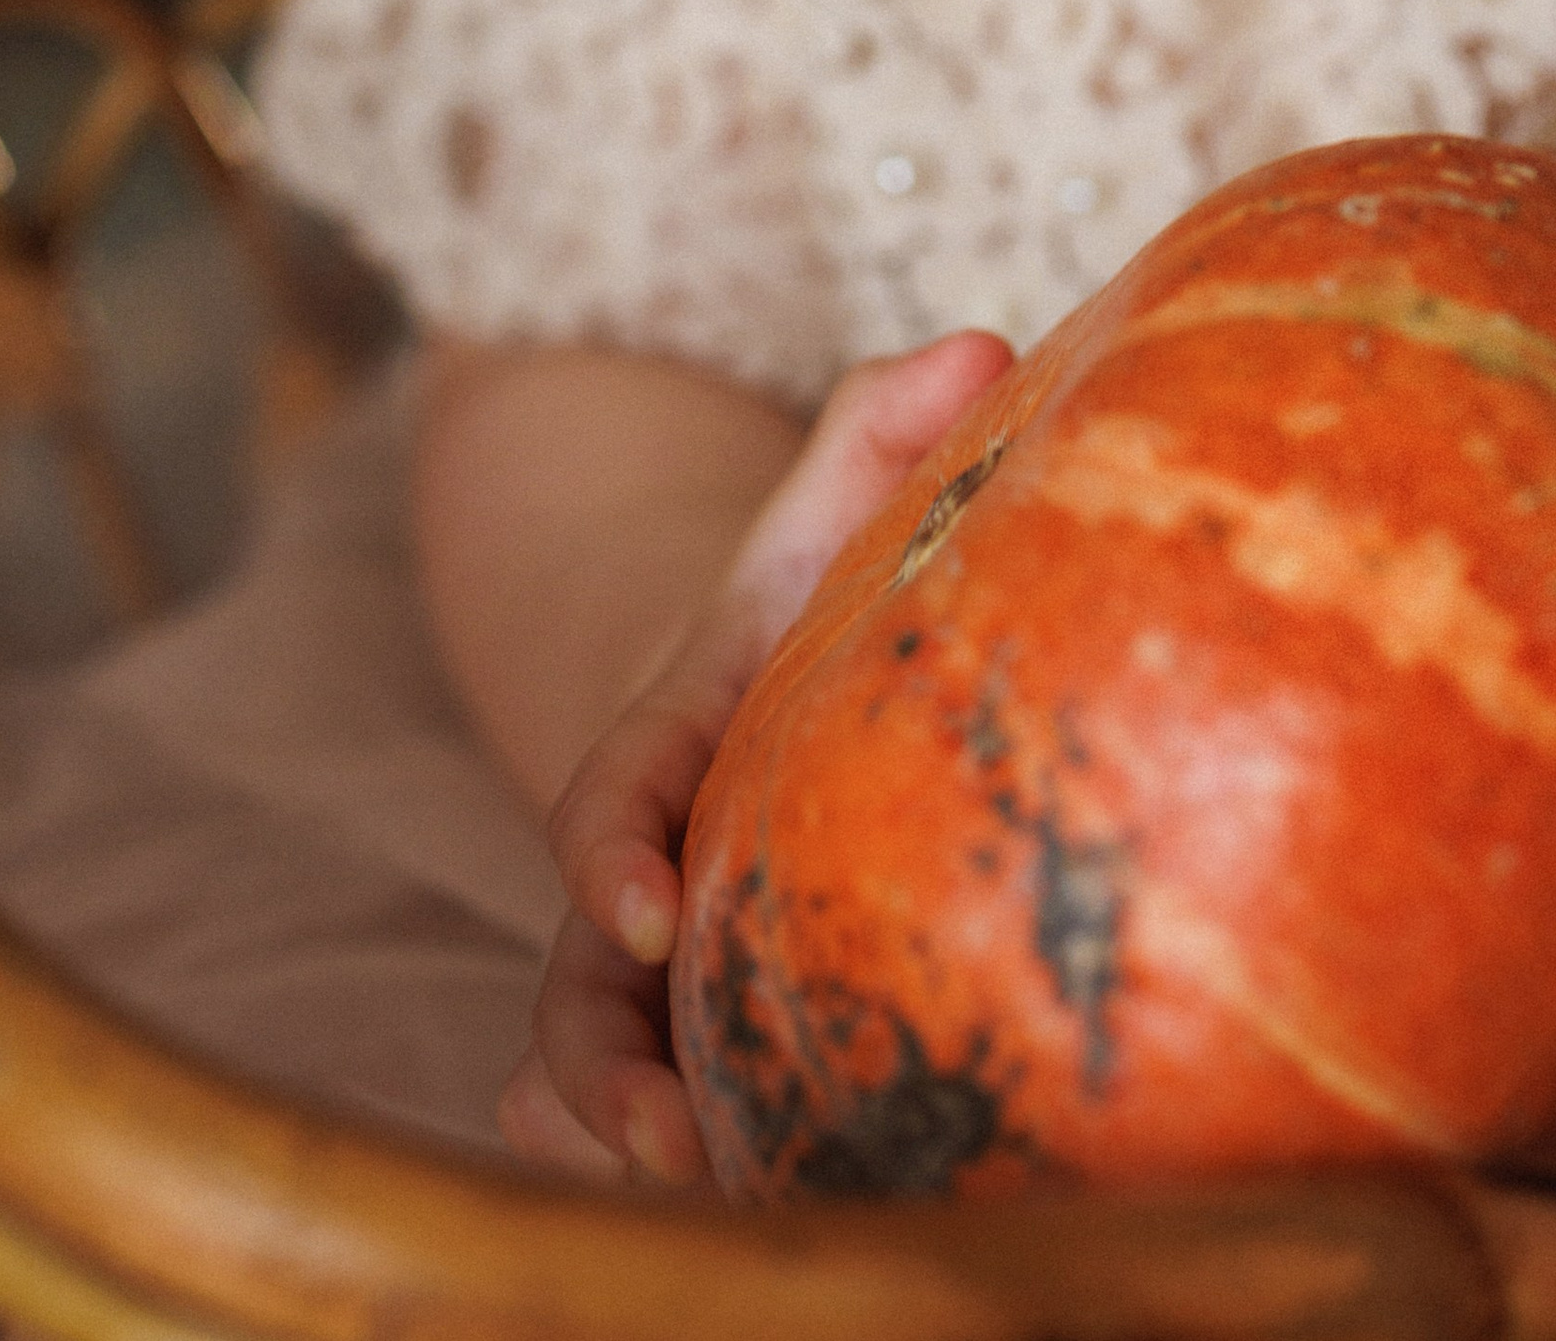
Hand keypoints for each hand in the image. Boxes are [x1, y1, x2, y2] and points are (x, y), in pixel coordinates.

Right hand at [498, 328, 1011, 1181]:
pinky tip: (746, 1208)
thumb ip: (888, 413)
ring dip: (634, 1145)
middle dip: (603, 1074)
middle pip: (578, 988)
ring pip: (602, 1078)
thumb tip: (978, 346)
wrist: (795, 668)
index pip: (609, 798)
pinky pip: (663, 1110)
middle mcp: (639, 870)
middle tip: (674, 1139)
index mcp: (663, 739)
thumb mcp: (844, 489)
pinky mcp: (712, 1026)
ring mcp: (663, 965)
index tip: (653, 909)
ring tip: (711, 1198)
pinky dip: (674, 1162)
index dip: (612, 855)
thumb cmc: (826, 580)